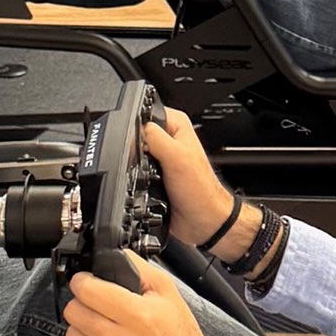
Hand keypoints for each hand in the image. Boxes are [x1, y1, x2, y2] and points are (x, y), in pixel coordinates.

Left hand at [65, 257, 257, 335]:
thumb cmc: (178, 334)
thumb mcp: (167, 291)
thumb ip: (137, 267)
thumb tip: (111, 255)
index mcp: (139, 316)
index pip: (87, 291)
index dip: (83, 281)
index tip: (86, 281)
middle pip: (73, 312)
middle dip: (82, 303)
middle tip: (96, 304)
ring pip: (71, 334)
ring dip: (83, 326)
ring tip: (103, 327)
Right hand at [144, 109, 234, 247]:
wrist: (204, 222)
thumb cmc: (200, 191)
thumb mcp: (176, 157)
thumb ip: (154, 138)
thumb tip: (132, 131)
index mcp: (176, 124)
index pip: (145, 113)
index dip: (135, 127)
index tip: (139, 146)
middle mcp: (168, 138)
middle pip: (135, 134)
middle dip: (132, 149)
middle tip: (145, 165)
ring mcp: (160, 157)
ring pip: (132, 154)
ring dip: (132, 166)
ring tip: (147, 178)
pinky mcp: (154, 175)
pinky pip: (134, 171)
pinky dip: (133, 178)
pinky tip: (141, 186)